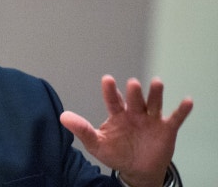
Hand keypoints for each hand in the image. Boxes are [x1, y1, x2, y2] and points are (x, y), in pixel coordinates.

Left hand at [60, 75, 192, 186]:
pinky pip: (175, 118)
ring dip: (156, 93)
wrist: (137, 170)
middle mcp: (135, 113)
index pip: (113, 100)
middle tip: (132, 84)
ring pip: (154, 103)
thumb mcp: (96, 143)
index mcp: (118, 114)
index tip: (107, 79)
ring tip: (157, 82)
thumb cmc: (116, 153)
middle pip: (134, 100)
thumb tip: (62, 117)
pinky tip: (186, 101)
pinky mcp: (166, 128)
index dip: (110, 90)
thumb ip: (82, 129)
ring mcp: (151, 119)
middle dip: (134, 92)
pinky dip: (181, 110)